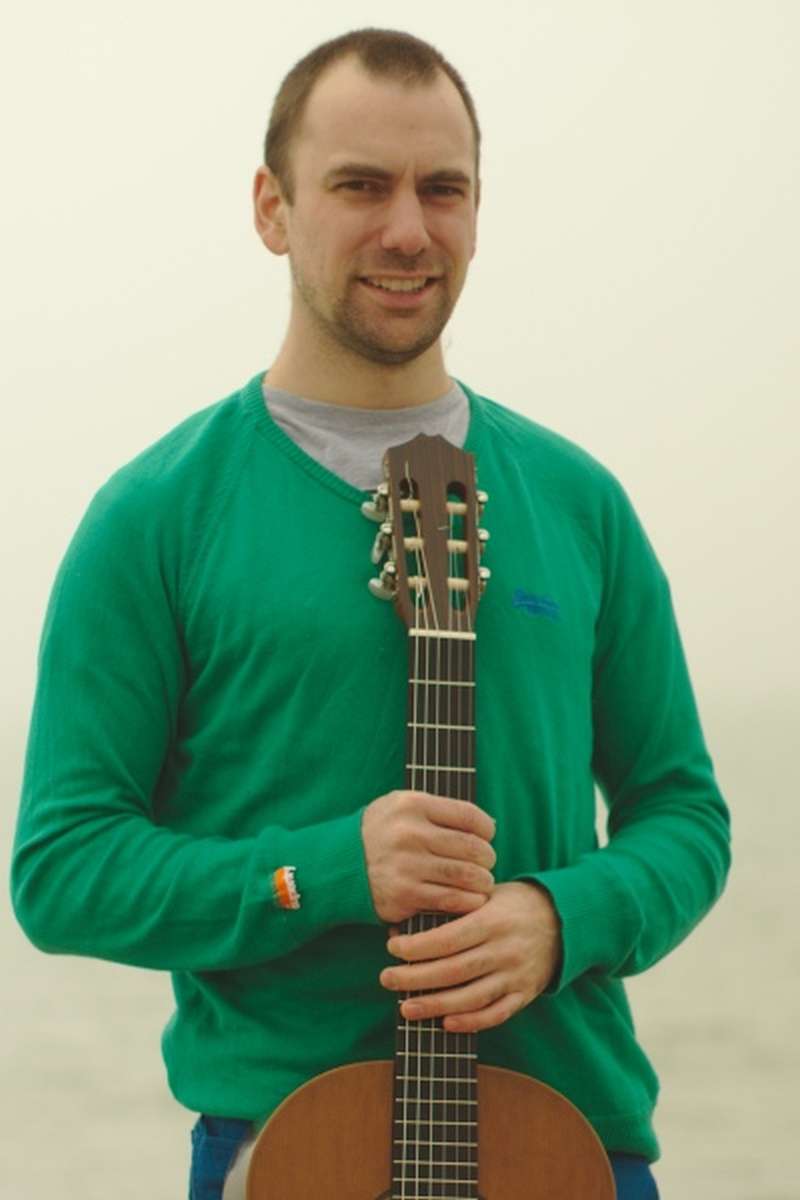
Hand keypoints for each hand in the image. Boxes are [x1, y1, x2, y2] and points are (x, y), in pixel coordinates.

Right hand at [361, 790, 495, 923]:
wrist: (341, 863)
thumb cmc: (383, 831)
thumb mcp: (401, 804)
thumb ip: (440, 810)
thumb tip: (488, 826)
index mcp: (412, 805)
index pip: (470, 816)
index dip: (487, 829)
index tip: (487, 836)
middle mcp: (410, 834)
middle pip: (473, 848)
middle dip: (487, 858)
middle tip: (486, 863)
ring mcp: (407, 866)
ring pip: (467, 876)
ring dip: (482, 881)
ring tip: (481, 881)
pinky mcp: (405, 895)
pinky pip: (452, 900)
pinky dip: (469, 901)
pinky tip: (470, 898)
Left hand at [379, 881, 561, 1032]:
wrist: (563, 920)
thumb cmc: (513, 904)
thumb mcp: (487, 895)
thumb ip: (454, 910)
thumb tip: (407, 927)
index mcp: (492, 920)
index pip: (448, 938)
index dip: (417, 947)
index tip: (392, 948)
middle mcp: (504, 949)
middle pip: (453, 970)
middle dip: (415, 978)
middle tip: (387, 979)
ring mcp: (516, 975)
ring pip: (471, 998)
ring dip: (435, 1005)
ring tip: (406, 1008)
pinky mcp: (525, 994)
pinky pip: (496, 1014)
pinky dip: (470, 1022)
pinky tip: (445, 1023)